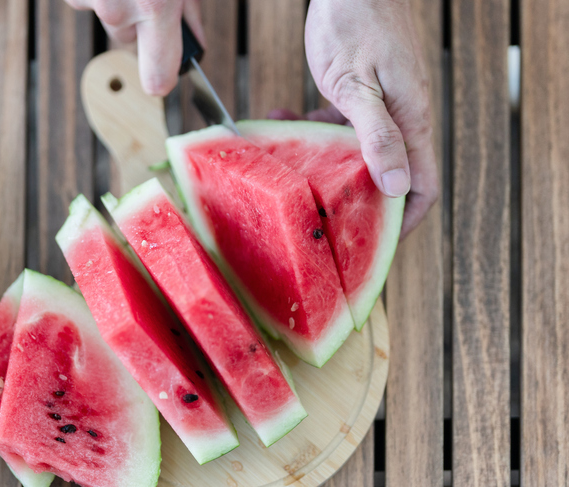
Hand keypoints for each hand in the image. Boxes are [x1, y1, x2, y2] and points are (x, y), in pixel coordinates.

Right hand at [65, 0, 204, 95]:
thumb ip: (186, 13)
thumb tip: (192, 43)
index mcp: (155, 6)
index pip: (158, 76)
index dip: (163, 78)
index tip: (164, 81)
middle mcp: (116, 8)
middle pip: (128, 37)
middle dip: (139, 17)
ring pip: (108, 15)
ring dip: (118, 0)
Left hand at [301, 0, 437, 238]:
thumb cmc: (357, 23)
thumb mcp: (360, 86)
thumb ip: (378, 136)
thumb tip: (397, 185)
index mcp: (411, 121)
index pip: (422, 185)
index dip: (405, 220)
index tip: (377, 241)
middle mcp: (401, 118)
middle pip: (386, 175)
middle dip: (355, 197)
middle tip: (320, 210)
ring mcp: (381, 106)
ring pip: (356, 152)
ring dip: (325, 160)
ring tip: (292, 162)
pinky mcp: (360, 94)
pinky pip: (340, 125)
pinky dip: (315, 128)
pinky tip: (287, 118)